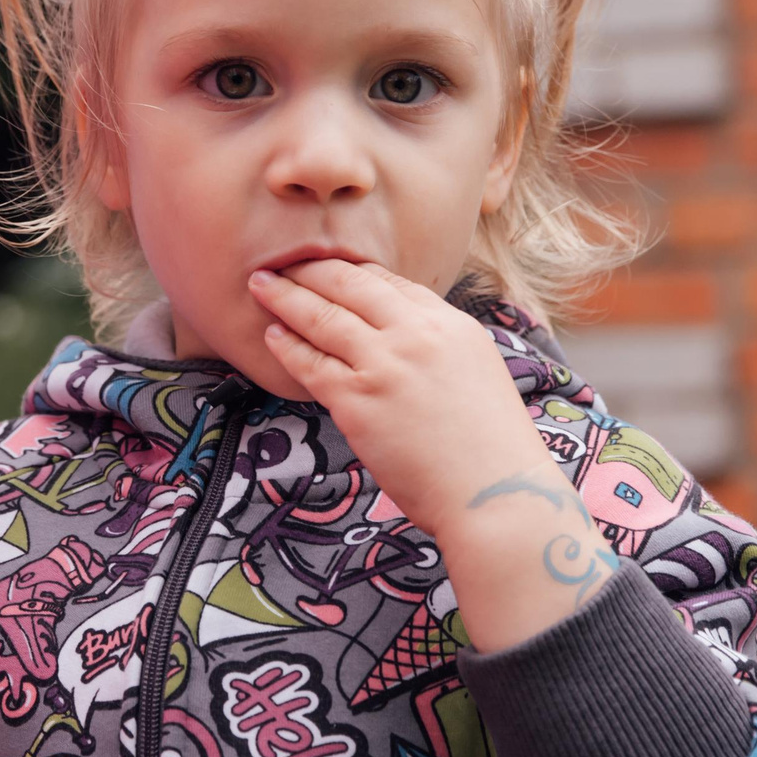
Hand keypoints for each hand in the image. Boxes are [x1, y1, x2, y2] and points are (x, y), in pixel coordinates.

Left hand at [249, 260, 540, 532]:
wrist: (495, 493)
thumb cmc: (489, 446)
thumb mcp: (477, 369)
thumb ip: (437, 344)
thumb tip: (401, 333)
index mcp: (450, 324)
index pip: (390, 282)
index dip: (350, 270)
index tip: (326, 266)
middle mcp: (416, 334)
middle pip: (350, 285)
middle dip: (310, 269)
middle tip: (281, 262)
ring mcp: (384, 365)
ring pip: (322, 317)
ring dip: (285, 297)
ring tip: (261, 286)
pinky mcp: (357, 400)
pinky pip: (309, 363)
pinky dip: (285, 345)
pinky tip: (271, 335)